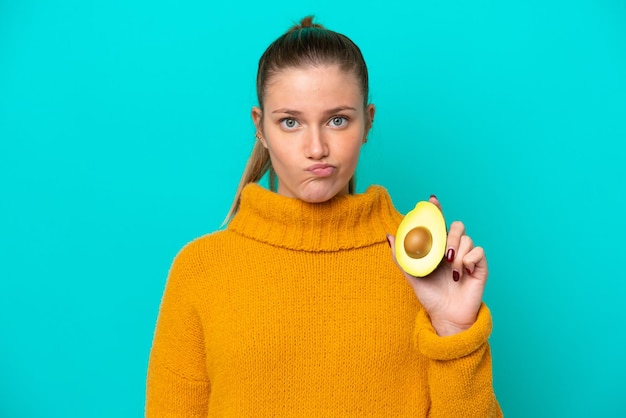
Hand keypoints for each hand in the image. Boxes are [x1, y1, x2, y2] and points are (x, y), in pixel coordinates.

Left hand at [387, 195, 487, 335]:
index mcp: (437, 248)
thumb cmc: (429, 296)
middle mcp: (453, 249)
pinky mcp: (479, 266)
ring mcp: (467, 256)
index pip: (438, 223)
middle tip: (444, 253)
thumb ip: (401, 256)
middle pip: (456, 226)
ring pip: (467, 238)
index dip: (436, 210)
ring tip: (452, 269)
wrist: (445, 316)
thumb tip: (389, 236)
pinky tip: (462, 273)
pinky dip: (469, 260)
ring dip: (458, 252)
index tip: (432, 200)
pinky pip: (478, 252)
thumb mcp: (412, 275)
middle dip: (450, 235)